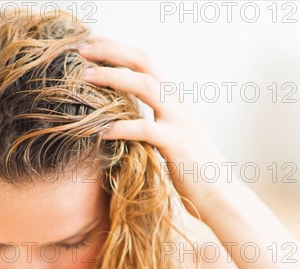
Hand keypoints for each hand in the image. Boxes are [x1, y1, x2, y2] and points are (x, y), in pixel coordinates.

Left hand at [78, 38, 231, 218]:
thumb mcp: (170, 134)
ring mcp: (179, 122)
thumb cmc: (189, 167)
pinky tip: (100, 132)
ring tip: (84, 78)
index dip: (118, 49)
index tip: (90, 45)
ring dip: (113, 77)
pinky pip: (145, 129)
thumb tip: (121, 112)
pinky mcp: (177, 145)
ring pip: (146, 86)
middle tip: (81, 49)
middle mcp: (178, 102)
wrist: (218, 193)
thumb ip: (152, 118)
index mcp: (174, 98)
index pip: (145, 61)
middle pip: (145, 62)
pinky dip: (120, 128)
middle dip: (112, 52)